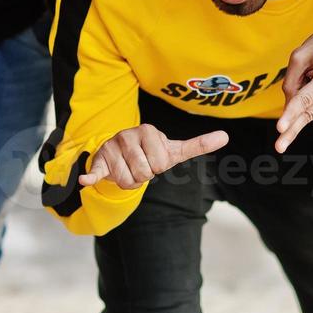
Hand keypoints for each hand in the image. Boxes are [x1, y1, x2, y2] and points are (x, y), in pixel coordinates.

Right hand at [78, 124, 227, 189]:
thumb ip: (197, 144)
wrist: (122, 155)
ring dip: (129, 181)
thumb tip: (225, 136)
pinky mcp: (99, 159)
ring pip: (127, 180)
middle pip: (143, 173)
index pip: (160, 163)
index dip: (158, 167)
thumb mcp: (172, 150)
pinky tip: (87, 180)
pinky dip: (91, 177)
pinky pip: (96, 170)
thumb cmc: (151, 152)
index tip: (155, 159)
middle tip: (140, 166)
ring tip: (128, 169)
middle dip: (144, 176)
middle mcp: (128, 134)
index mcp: (149, 131)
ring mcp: (112, 146)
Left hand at [276, 25, 312, 151]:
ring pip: (311, 111)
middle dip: (291, 129)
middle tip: (278, 147)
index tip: (280, 129)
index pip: (304, 101)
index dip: (290, 115)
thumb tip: (289, 107)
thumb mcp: (299, 55)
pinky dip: (311, 100)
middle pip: (308, 114)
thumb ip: (290, 82)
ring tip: (312, 74)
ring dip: (302, 101)